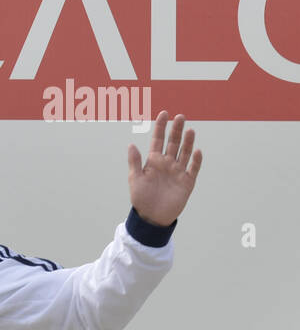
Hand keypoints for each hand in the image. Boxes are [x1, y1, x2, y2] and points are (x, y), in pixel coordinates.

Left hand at [128, 111, 201, 226]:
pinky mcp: (187, 182)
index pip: (158, 140)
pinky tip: (198, 151)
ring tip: (189, 130)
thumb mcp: (135, 179)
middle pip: (173, 143)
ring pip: (185, 152)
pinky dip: (196, 160)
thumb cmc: (141, 198)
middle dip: (176, 130)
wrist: (152, 217)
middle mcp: (167, 163)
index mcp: (153, 161)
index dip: (161, 127)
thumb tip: (131, 145)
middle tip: (180, 117)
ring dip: (187, 142)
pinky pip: (193, 168)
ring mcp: (178, 171)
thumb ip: (135, 162)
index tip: (164, 113)